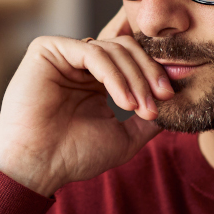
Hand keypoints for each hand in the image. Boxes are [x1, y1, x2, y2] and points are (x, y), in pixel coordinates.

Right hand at [0, 12, 168, 196]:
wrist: (38, 165)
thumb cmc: (73, 156)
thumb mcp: (123, 137)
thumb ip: (147, 120)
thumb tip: (175, 107)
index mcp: (94, 79)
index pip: (131, 59)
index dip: (153, 73)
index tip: (170, 97)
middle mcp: (79, 63)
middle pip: (126, 48)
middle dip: (148, 72)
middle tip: (161, 98)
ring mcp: (63, 54)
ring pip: (112, 49)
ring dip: (133, 78)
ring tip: (140, 107)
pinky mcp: (47, 50)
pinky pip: (92, 51)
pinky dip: (113, 75)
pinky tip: (123, 101)